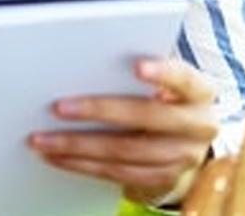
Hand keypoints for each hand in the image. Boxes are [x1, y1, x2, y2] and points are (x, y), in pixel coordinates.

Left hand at [28, 58, 218, 205]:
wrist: (187, 146)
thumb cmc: (167, 101)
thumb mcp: (167, 83)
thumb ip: (141, 73)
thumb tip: (91, 64)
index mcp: (201, 92)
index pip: (184, 78)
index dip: (163, 73)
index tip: (137, 66)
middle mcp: (199, 125)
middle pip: (147, 116)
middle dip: (99, 111)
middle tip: (60, 107)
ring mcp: (183, 158)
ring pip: (125, 151)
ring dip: (78, 145)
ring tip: (44, 138)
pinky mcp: (162, 180)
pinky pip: (116, 173)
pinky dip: (82, 165)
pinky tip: (58, 156)